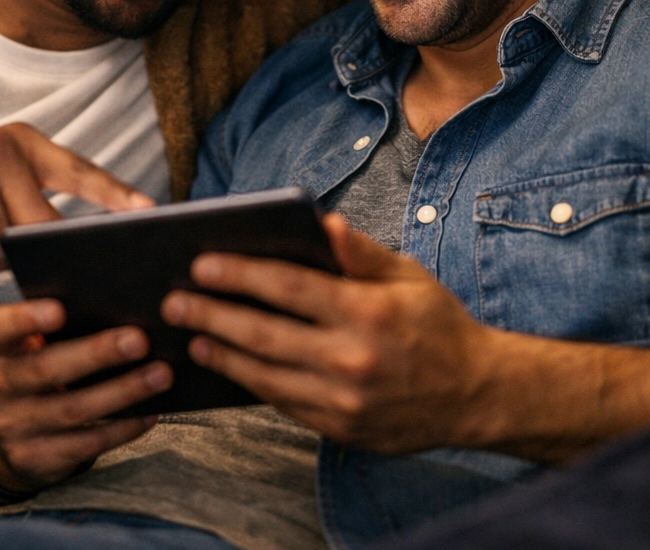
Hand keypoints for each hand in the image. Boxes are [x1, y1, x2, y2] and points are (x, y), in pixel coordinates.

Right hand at [0, 299, 173, 492]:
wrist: (17, 436)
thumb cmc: (42, 366)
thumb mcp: (37, 344)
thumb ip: (66, 323)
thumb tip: (125, 304)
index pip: (1, 327)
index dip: (27, 318)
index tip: (60, 311)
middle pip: (47, 368)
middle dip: (97, 354)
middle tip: (140, 340)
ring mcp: (13, 426)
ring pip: (73, 409)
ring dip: (122, 391)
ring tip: (161, 375)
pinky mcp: (35, 458)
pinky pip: (85, 443)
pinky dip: (122, 427)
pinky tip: (150, 412)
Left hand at [160, 213, 487, 454]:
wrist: (476, 395)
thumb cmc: (438, 323)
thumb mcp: (407, 275)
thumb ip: (358, 251)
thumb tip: (321, 221)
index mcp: (367, 311)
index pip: (288, 287)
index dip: (240, 274)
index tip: (201, 263)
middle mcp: (352, 359)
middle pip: (264, 334)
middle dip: (211, 315)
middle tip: (173, 302)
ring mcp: (344, 401)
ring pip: (264, 376)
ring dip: (220, 355)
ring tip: (190, 337)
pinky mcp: (340, 429)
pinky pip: (283, 404)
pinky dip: (249, 384)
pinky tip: (228, 367)